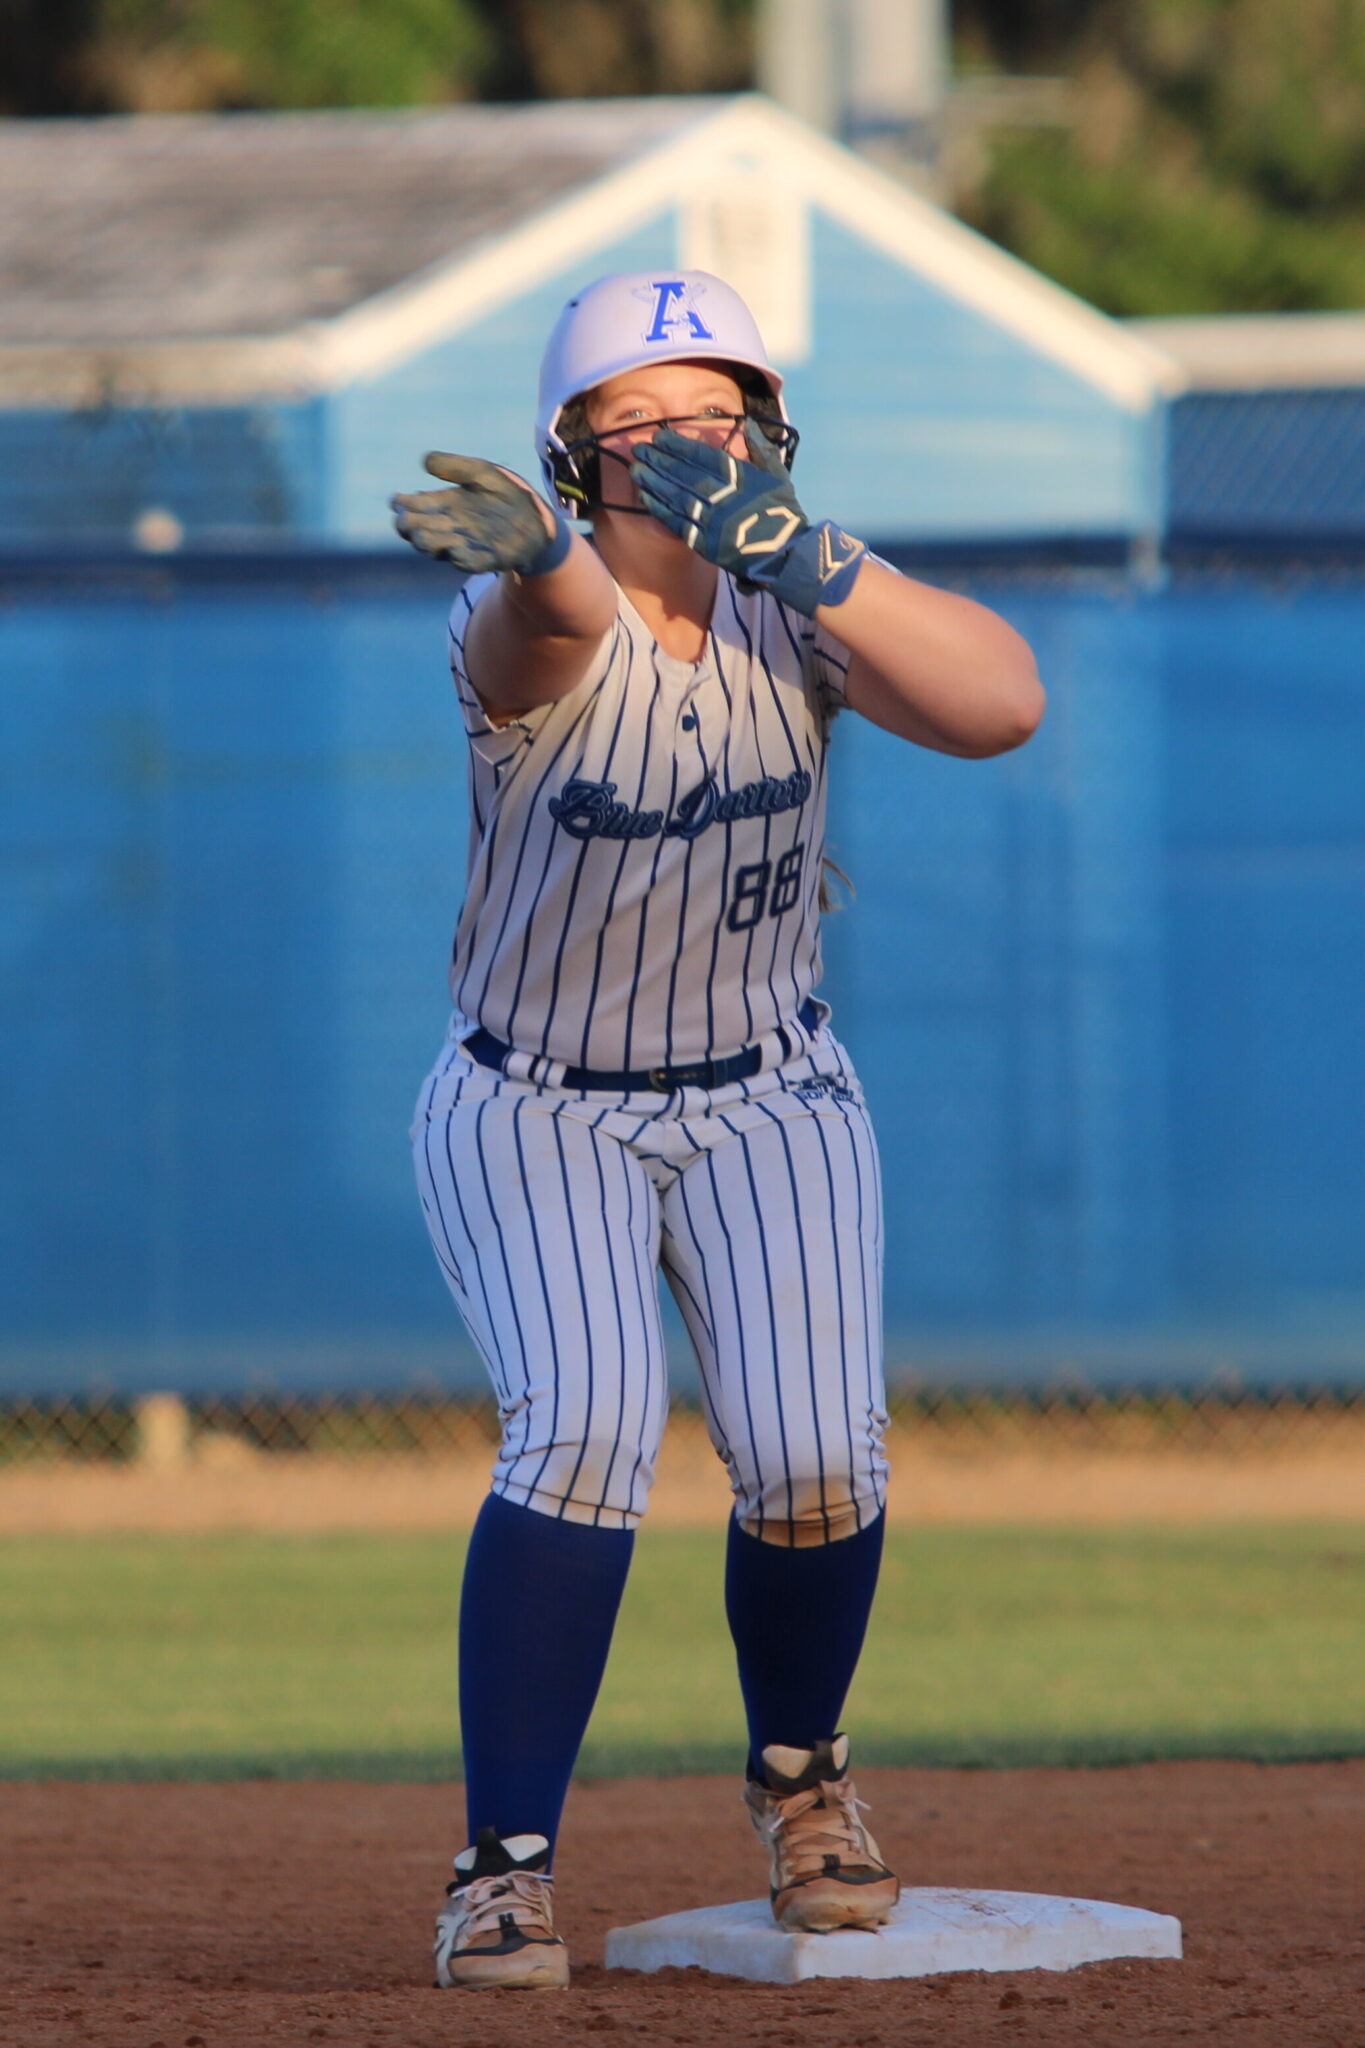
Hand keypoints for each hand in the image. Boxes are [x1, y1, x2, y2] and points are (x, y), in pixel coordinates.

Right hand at [391, 454, 569, 574]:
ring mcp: (466, 545)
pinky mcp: (487, 559)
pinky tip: (455, 551)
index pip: (413, 508)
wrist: (536, 519)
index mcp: (444, 505)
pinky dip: (460, 558)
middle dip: (410, 526)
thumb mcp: (481, 473)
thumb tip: (424, 460)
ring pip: (436, 548)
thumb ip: (455, 466)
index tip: (397, 500)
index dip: (402, 505)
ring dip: (428, 541)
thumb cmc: (504, 494)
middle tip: (407, 520)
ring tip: (422, 534)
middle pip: (418, 531)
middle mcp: (450, 527)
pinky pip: (468, 563)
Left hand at [629, 420, 866, 616]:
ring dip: (654, 482)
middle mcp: (723, 496)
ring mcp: (712, 520)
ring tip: (636, 470)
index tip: (660, 436)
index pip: (702, 456)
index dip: (678, 445)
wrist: (786, 555)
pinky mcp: (706, 543)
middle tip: (639, 449)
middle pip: (684, 474)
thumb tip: (747, 424)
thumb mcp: (777, 476)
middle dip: (659, 460)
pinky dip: (661, 509)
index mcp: (740, 477)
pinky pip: (678, 523)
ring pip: (676, 496)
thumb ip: (761, 449)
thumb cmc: (783, 513)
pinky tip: (645, 498)